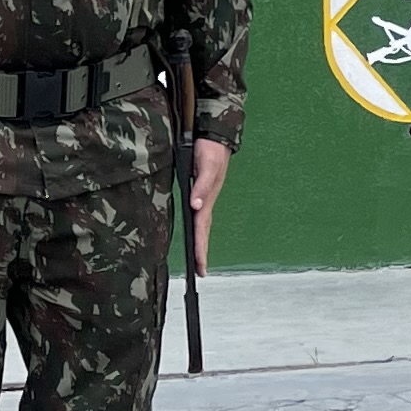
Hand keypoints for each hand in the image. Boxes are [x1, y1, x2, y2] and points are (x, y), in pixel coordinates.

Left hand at [186, 137, 229, 271]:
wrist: (215, 137)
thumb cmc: (210, 151)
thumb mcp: (206, 166)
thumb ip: (201, 186)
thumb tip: (196, 206)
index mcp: (206, 199)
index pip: (202, 228)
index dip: (200, 247)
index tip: (200, 266)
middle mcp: (205, 201)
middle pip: (203, 231)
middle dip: (202, 252)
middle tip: (201, 273)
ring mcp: (205, 198)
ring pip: (202, 225)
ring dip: (201, 243)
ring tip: (199, 261)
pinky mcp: (202, 193)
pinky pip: (199, 216)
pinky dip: (198, 229)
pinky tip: (196, 234)